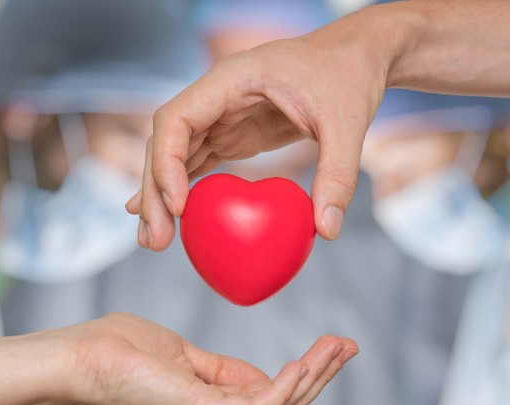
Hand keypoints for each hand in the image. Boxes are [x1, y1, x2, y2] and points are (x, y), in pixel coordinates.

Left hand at [69, 313, 358, 404]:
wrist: (81, 356)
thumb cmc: (122, 351)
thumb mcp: (183, 356)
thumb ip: (220, 369)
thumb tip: (258, 374)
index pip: (271, 401)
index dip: (307, 374)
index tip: (332, 344)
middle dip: (322, 376)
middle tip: (348, 345)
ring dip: (316, 376)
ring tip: (339, 346)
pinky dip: (290, 383)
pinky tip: (309, 360)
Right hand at [127, 6, 397, 249]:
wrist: (355, 58)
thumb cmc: (348, 77)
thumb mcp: (347, 122)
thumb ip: (338, 174)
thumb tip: (327, 231)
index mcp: (232, 79)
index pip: (177, 118)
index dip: (167, 161)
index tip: (180, 206)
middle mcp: (216, 96)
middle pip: (165, 142)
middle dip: (154, 190)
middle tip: (157, 240)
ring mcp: (220, 115)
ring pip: (174, 155)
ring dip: (161, 197)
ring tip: (155, 241)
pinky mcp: (232, 134)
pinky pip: (196, 163)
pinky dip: (182, 191)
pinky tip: (171, 220)